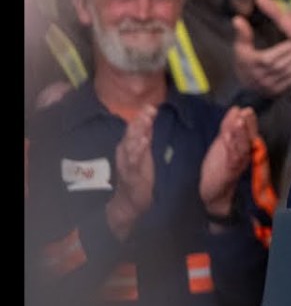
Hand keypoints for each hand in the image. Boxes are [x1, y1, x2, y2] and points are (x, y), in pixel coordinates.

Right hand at [107, 105, 157, 238]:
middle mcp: (125, 151)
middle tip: (148, 110)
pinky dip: (137, 151)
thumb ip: (147, 133)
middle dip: (139, 121)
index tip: (151, 105)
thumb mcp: (144, 150)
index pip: (135, 127)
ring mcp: (127, 163)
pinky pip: (134, 162)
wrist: (129, 200)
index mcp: (128, 145)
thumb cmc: (138, 172)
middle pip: (131, 134)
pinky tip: (143, 142)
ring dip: (137, 133)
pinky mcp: (131, 175)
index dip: (142, 116)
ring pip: (130, 145)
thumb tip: (151, 113)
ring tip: (145, 122)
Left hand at [199, 107, 258, 218]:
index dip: (249, 121)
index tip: (246, 110)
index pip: (249, 131)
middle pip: (250, 138)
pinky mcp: (230, 171)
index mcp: (244, 146)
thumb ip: (229, 125)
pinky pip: (233, 158)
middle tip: (247, 112)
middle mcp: (246, 154)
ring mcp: (239, 163)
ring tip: (239, 122)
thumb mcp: (223, 141)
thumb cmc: (220, 166)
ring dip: (241, 134)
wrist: (213, 191)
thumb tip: (237, 109)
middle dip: (248, 125)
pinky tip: (228, 137)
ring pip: (243, 147)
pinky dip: (232, 148)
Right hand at [232, 15, 290, 95]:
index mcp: (251, 65)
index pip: (268, 59)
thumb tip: (237, 19)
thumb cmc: (245, 61)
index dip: (283, 50)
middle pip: (280, 67)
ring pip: (288, 75)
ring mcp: (269, 87)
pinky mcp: (278, 92)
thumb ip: (242, 33)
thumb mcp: (241, 47)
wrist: (246, 85)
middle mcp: (259, 78)